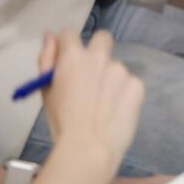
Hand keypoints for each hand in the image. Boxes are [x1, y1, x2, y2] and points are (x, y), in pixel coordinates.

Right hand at [38, 27, 144, 177]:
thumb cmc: (61, 123)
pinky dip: (124, 95)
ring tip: (103, 106)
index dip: (68, 48)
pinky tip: (117, 112)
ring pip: (116, 68)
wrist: (88, 148)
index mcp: (73, 56)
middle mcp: (99, 57)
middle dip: (97, 50)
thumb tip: (50, 35)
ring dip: (111, 80)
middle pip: (102, 39)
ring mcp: (120, 70)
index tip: (69, 63)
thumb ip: (47, 59)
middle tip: (93, 77)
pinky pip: (130, 84)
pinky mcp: (137, 86)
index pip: (70, 35)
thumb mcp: (46, 91)